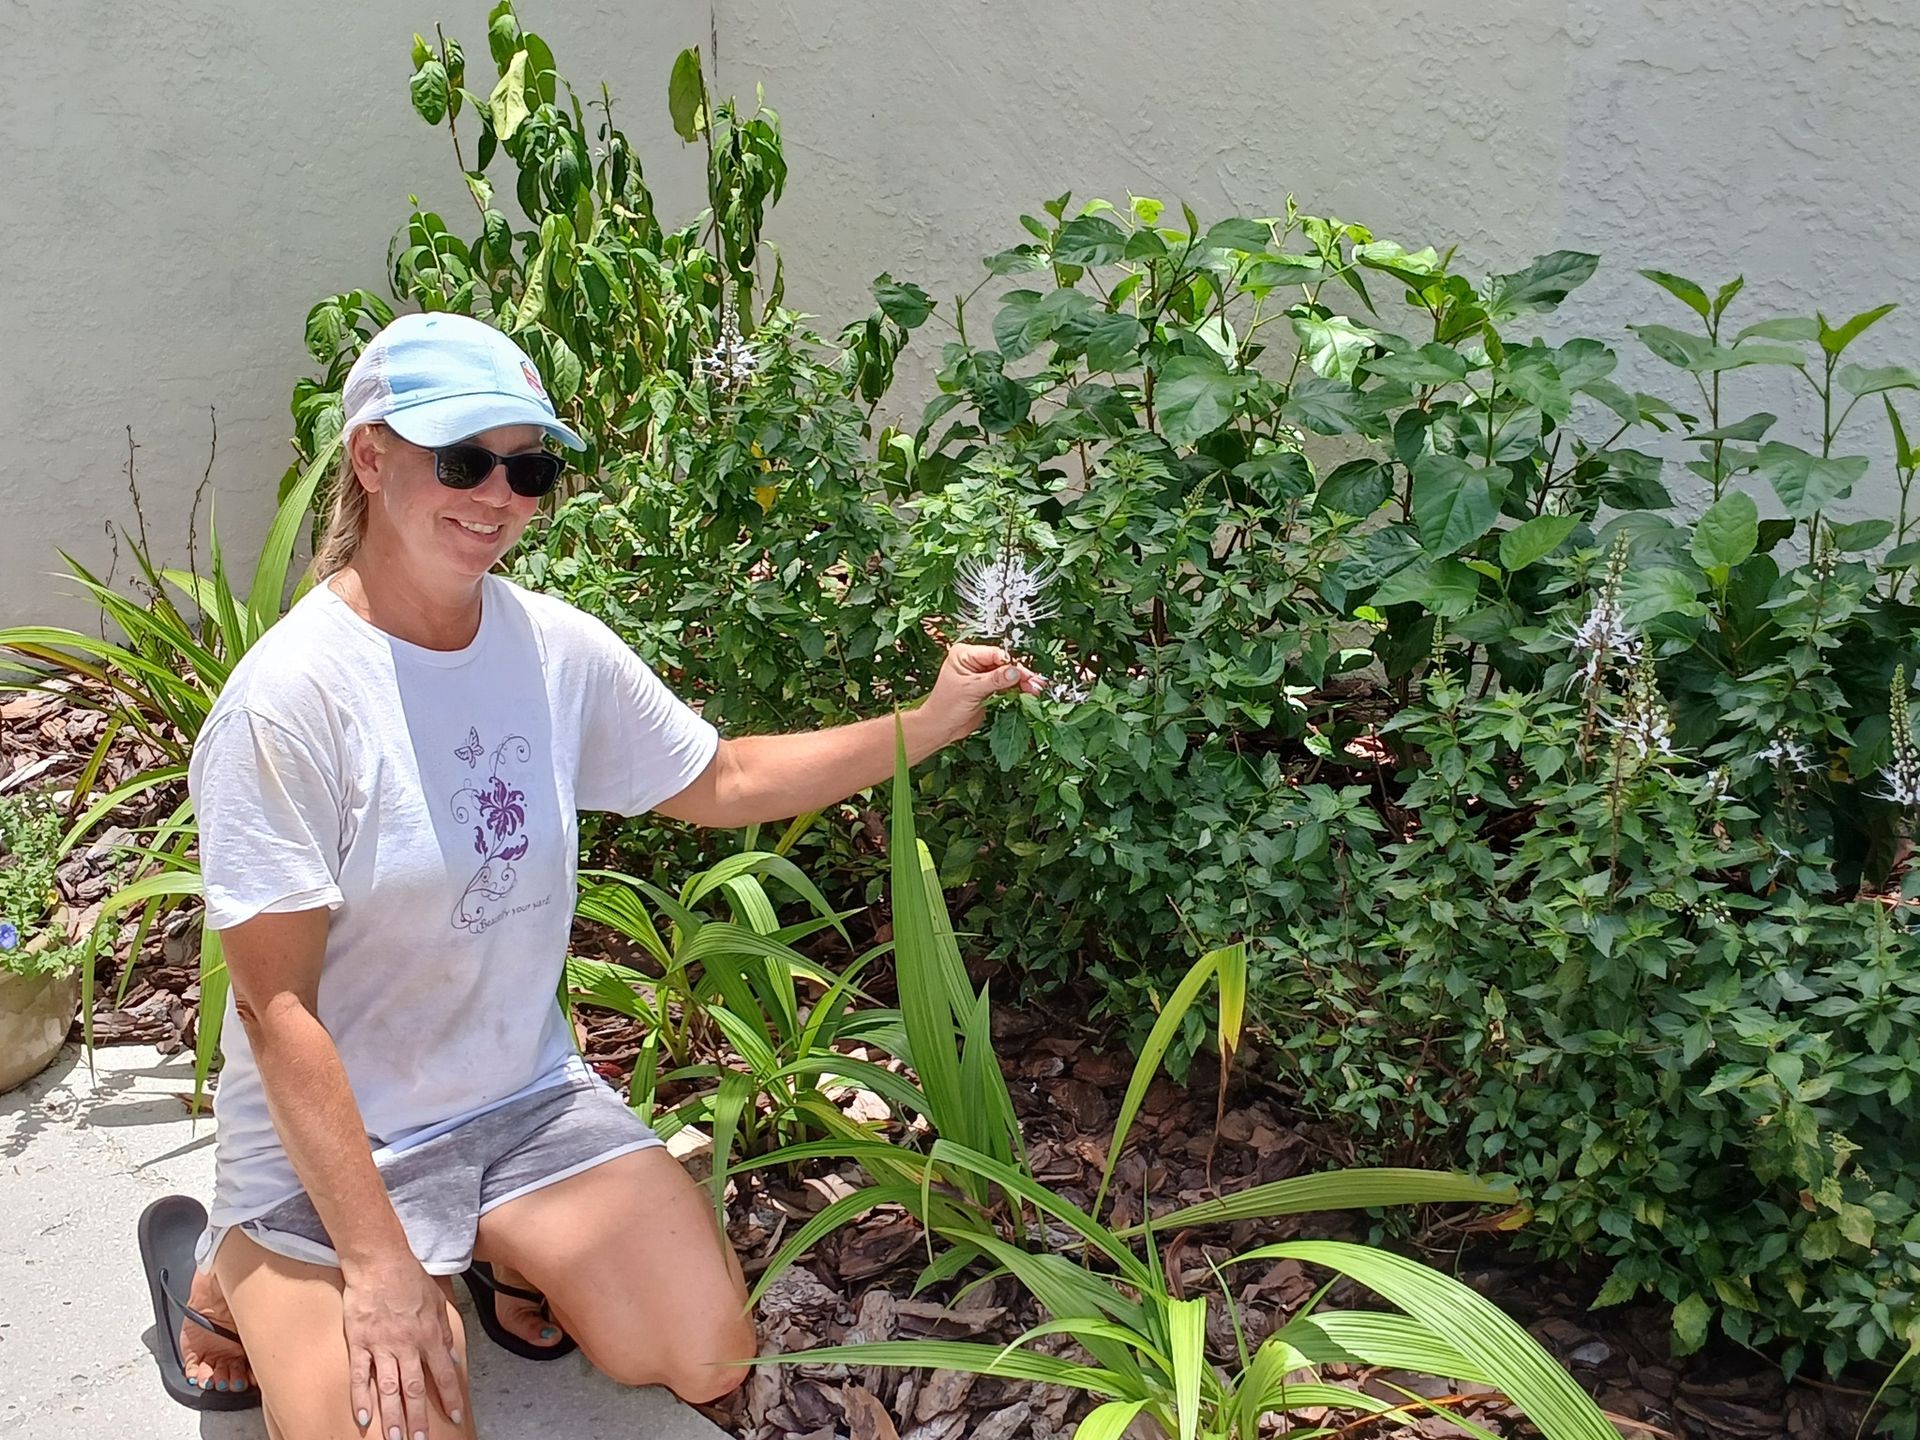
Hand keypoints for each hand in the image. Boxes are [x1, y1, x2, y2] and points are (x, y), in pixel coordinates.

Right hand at [342, 1256, 463, 1439]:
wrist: (380, 1261)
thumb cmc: (410, 1279)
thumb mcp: (438, 1302)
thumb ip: (445, 1333)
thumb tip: (452, 1357)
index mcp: (429, 1335)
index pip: (444, 1373)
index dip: (450, 1397)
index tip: (454, 1417)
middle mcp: (407, 1345)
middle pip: (415, 1388)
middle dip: (419, 1418)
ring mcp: (381, 1345)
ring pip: (388, 1388)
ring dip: (392, 1415)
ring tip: (395, 1439)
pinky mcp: (359, 1343)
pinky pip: (359, 1375)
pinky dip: (360, 1398)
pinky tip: (363, 1418)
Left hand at [915, 643, 1045, 751]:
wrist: (941, 728)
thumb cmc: (946, 707)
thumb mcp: (971, 690)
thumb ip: (995, 679)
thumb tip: (1015, 671)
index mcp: (964, 654)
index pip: (994, 653)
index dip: (1010, 663)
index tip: (1023, 673)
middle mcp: (973, 661)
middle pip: (1003, 663)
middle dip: (1019, 673)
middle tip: (1034, 683)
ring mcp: (981, 674)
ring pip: (1007, 674)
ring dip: (1021, 682)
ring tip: (1035, 689)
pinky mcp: (987, 687)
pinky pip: (1006, 685)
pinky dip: (1017, 689)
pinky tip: (1028, 693)